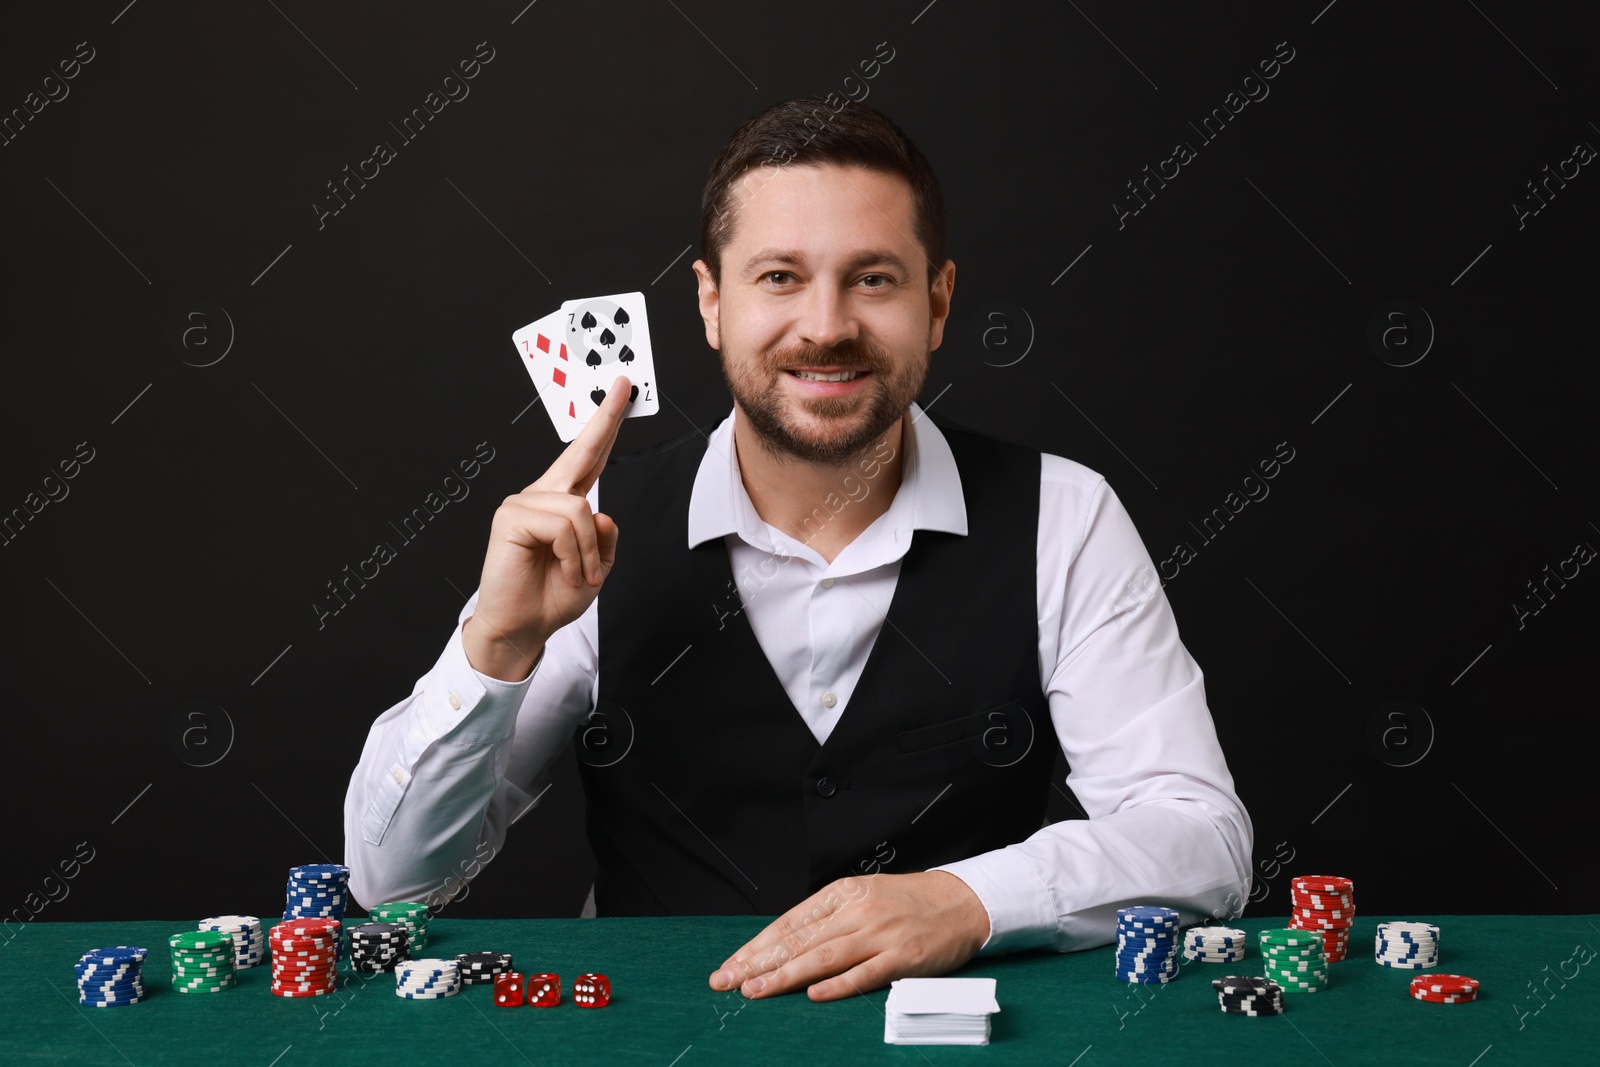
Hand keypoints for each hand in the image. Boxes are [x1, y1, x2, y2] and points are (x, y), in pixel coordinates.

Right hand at [462, 376, 631, 680]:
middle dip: (605, 418)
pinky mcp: (510, 517)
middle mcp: (542, 496)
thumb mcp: (598, 565)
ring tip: (579, 574)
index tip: (623, 392)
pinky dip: (574, 555)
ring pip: (580, 509)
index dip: (605, 424)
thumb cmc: (554, 597)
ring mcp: (523, 503)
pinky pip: (563, 525)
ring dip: (589, 551)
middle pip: (580, 452)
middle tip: (626, 385)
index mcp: (564, 503)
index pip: (588, 457)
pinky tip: (565, 571)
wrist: (524, 627)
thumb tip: (601, 511)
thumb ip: (605, 535)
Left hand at [707, 871, 990, 1001]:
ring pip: (823, 957)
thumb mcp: (863, 896)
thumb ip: (828, 918)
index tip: (731, 964)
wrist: (961, 902)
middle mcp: (858, 911)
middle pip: (799, 940)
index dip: (757, 945)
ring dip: (785, 976)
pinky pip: (864, 973)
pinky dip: (838, 985)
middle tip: (727, 981)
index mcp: (843, 893)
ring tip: (755, 991)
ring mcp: (880, 934)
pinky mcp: (903, 957)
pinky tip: (813, 994)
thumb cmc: (908, 902)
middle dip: (758, 963)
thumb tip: (784, 943)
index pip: (790, 922)